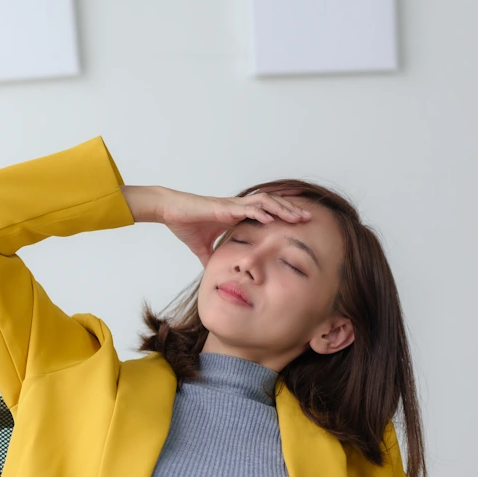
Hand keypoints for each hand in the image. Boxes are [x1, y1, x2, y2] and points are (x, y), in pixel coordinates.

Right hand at [121, 185, 310, 265]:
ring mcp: (232, 206)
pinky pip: (246, 208)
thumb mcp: (202, 248)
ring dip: (282, 209)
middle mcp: (238, 207)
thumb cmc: (185, 224)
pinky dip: (261, 212)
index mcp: (236, 215)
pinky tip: (273, 217)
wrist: (169, 211)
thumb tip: (214, 273)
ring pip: (265, 203)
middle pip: (272, 205)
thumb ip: (211, 258)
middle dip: (290, 211)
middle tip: (308, 219)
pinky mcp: (223, 207)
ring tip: (298, 216)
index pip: (266, 213)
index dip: (282, 216)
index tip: (298, 225)